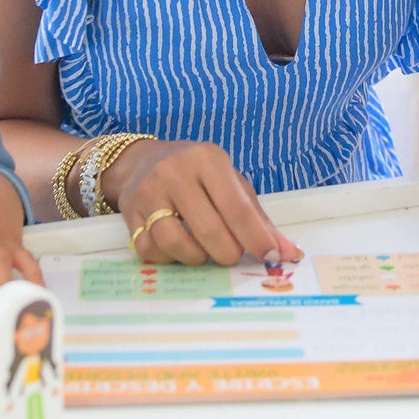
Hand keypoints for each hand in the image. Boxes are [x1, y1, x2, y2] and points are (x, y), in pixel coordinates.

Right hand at [101, 139, 302, 267]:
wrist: (142, 161)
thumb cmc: (197, 174)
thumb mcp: (230, 183)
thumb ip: (258, 219)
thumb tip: (288, 253)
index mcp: (208, 159)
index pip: (237, 208)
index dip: (256, 239)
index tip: (269, 257)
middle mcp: (175, 172)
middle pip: (209, 230)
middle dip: (228, 253)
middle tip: (232, 254)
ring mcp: (149, 193)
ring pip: (176, 244)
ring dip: (197, 258)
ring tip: (203, 250)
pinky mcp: (130, 214)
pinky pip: (151, 251)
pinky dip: (170, 258)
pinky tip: (178, 247)